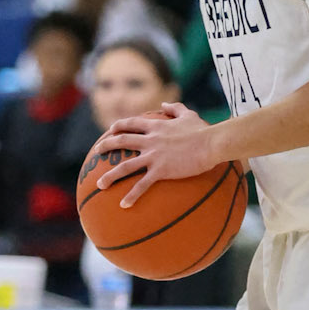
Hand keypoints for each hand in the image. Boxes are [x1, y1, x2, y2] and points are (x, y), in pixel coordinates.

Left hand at [95, 103, 220, 208]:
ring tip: (99, 184)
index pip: (131, 123)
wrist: (212, 143)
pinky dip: (132, 195)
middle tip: (97, 152)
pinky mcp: (161, 170)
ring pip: (126, 166)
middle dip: (106, 146)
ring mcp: (154, 156)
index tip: (110, 131)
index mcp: (156, 126)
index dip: (118, 126)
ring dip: (111, 176)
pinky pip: (142, 185)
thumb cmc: (203, 130)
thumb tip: (164, 105)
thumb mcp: (188, 114)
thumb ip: (175, 108)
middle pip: (122, 141)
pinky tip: (123, 205)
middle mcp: (150, 140)